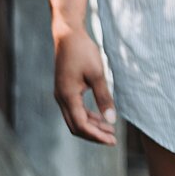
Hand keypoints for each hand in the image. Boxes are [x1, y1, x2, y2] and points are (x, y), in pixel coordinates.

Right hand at [53, 30, 117, 144]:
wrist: (69, 35)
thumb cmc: (83, 52)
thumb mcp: (97, 74)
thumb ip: (104, 98)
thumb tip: (111, 120)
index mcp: (67, 96)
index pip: (81, 125)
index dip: (96, 135)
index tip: (112, 140)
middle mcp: (61, 98)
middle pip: (76, 126)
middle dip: (94, 134)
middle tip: (113, 140)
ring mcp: (62, 95)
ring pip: (75, 119)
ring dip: (92, 126)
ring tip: (110, 130)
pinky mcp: (65, 90)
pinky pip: (75, 109)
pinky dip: (88, 116)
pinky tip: (101, 117)